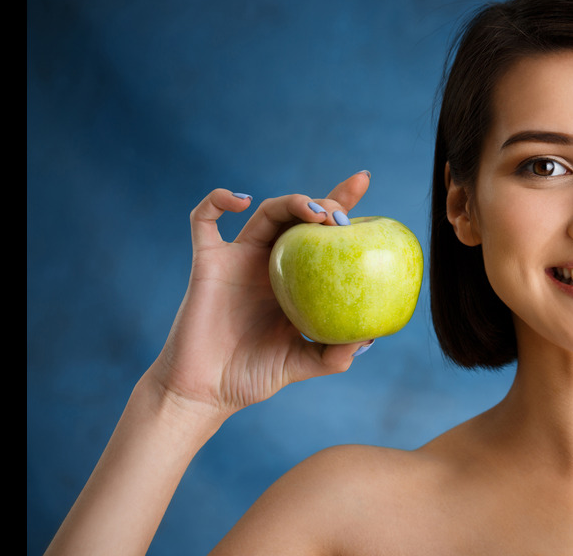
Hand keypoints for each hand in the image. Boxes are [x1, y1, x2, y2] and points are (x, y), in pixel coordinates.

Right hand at [147, 171, 372, 418]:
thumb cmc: (252, 376)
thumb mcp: (302, 364)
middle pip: (299, 214)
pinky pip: (204, 220)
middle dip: (324, 201)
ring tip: (315, 211)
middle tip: (341, 217)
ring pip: (265, 211)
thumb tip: (369, 338)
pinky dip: (217, 199)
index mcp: (295, 278)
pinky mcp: (207, 261)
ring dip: (291, 201)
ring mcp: (238, 258)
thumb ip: (334, 354)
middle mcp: (269, 261)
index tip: (364, 180)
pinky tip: (240, 199)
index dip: (342, 201)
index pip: (323, 232)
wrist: (204, 391)